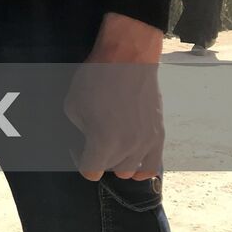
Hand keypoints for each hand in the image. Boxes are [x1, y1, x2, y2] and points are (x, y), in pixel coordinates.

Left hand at [63, 12, 165, 181]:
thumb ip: (78, 132)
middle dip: (98, 159)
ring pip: (130, 171)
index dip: (80, 161)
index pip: (90, 171)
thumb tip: (84, 144)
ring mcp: (146, 143)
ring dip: (118, 162)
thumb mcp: (72, 105)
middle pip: (110, 170)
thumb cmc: (95, 79)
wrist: (128, 60)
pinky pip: (152, 167)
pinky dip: (141, 168)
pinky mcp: (159, 136)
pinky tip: (132, 159)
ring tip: (112, 146)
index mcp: (103, 141)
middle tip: (92, 141)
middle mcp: (128, 148)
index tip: (77, 147)